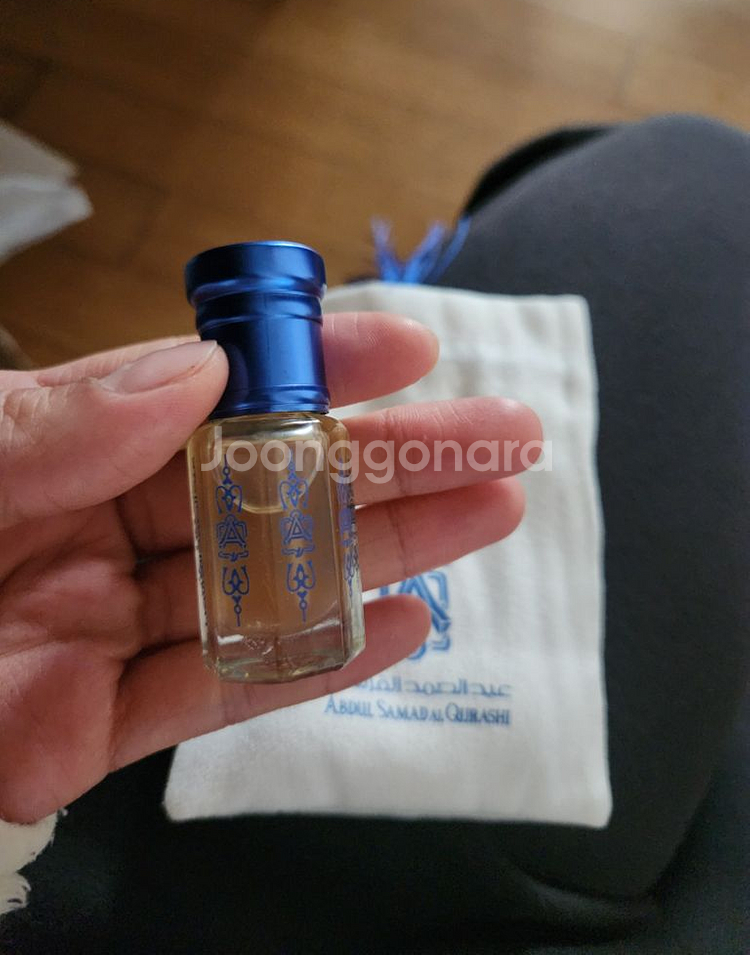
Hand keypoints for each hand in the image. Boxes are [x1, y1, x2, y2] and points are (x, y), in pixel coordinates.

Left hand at [0, 316, 540, 822]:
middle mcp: (89, 528)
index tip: (407, 348)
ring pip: (265, 582)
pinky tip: (399, 624)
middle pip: (268, 487)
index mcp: (54, 447)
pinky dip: (312, 662)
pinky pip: (217, 692)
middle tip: (502, 434)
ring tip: (490, 513)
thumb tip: (191, 372)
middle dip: (394, 457)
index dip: (312, 367)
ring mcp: (94, 629)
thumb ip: (50, 418)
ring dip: (386, 549)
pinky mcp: (87, 729)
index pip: (210, 395)